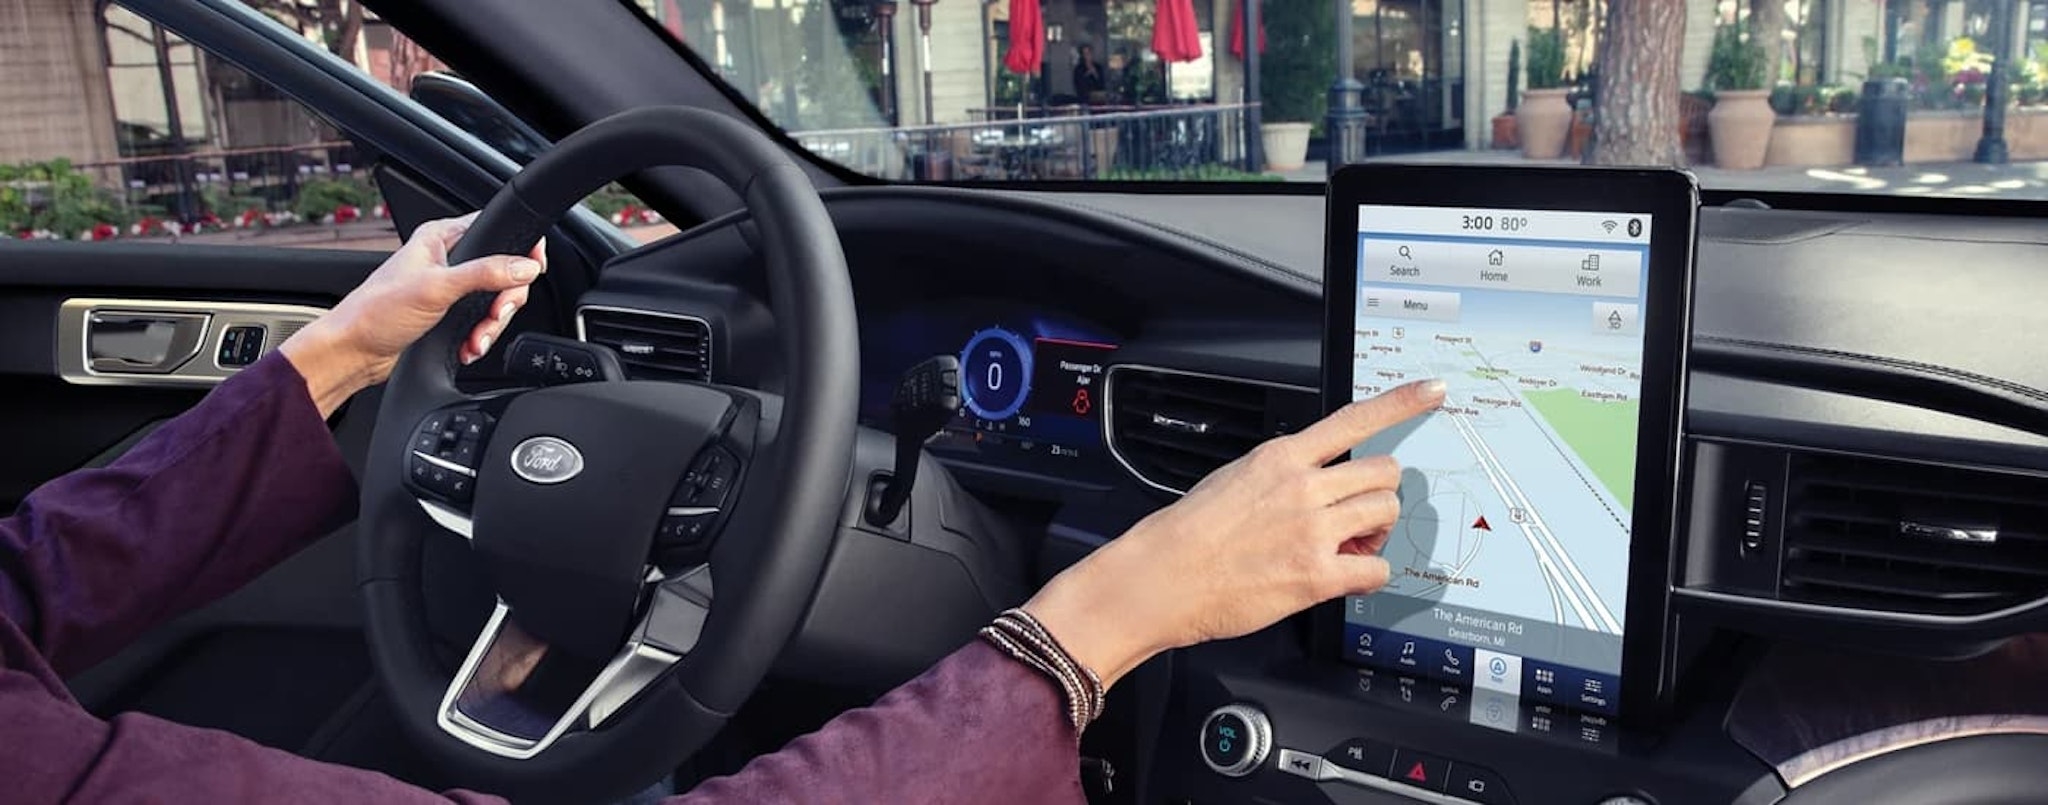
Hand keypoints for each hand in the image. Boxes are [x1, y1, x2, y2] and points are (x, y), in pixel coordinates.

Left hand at [279, 213, 545, 415]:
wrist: (354, 352)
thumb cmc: (376, 312)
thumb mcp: (437, 288)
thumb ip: (485, 273)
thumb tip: (524, 266)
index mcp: (441, 238)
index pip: (496, 231)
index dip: (520, 249)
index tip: (531, 270)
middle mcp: (447, 259)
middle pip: (503, 272)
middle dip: (503, 301)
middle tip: (494, 314)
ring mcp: (449, 288)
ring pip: (494, 301)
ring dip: (490, 325)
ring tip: (475, 339)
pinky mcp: (448, 314)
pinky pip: (481, 322)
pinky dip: (479, 337)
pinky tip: (467, 346)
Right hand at [1023, 378, 1444, 687]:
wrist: (1161, 578)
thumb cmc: (1188, 534)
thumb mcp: (1235, 477)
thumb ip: (1283, 472)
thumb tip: (1317, 478)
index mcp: (1281, 457)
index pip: (1354, 419)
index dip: (1401, 403)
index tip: (1433, 391)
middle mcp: (1303, 488)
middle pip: (1385, 473)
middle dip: (1378, 494)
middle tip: (1358, 516)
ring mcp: (1312, 531)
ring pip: (1385, 514)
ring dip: (1375, 532)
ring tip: (1346, 548)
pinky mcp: (1316, 576)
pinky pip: (1376, 570)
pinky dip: (1368, 575)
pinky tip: (1344, 577)